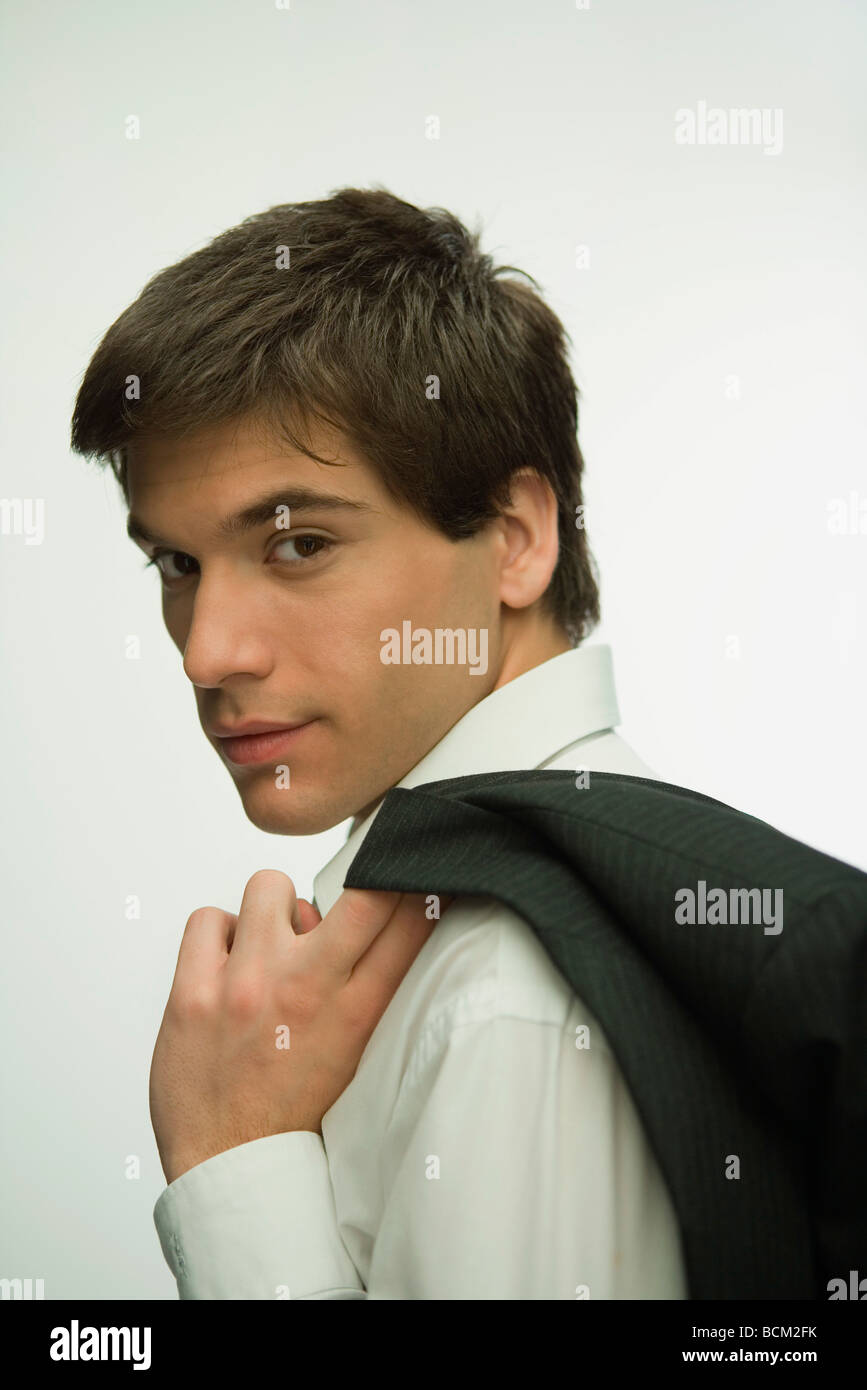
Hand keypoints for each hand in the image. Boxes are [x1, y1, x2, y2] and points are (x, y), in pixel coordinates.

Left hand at [149, 872, 449, 1184]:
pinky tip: (226, 967)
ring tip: (269, 946)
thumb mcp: (354, 1052)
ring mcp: (246, 988)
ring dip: (274, 910)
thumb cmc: (294, 1109)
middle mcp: (306, 991)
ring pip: (270, 886)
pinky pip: (210, 918)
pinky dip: (219, 936)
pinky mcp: (192, 994)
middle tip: (353, 895)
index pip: (411, 923)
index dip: (418, 883)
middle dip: (369, 877)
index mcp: (357, 1013)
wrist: (230, 1171)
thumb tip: (367, 911)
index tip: (413, 869)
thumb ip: (365, 987)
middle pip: (365, 895)